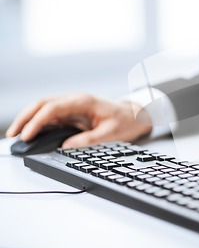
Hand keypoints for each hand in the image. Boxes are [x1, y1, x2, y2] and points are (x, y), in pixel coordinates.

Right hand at [6, 94, 152, 147]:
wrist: (136, 115)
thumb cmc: (126, 121)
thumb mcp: (111, 134)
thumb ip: (89, 140)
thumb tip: (66, 147)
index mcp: (84, 101)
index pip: (53, 108)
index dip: (37, 121)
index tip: (27, 136)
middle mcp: (75, 100)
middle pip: (42, 104)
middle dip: (25, 118)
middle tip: (13, 135)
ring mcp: (72, 105)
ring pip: (44, 108)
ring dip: (29, 119)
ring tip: (17, 136)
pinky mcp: (72, 112)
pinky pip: (51, 115)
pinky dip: (38, 123)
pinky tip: (31, 133)